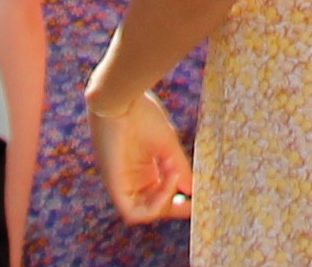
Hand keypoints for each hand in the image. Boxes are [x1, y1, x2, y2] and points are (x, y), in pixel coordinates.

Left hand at [89, 87, 193, 223]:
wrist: (121, 98)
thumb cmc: (143, 115)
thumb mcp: (167, 145)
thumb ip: (179, 168)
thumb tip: (193, 189)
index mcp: (144, 169)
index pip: (160, 195)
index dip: (178, 202)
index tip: (196, 201)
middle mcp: (132, 180)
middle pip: (154, 207)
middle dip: (174, 208)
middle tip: (192, 202)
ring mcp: (122, 184)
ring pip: (144, 212)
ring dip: (165, 202)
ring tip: (176, 175)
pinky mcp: (114, 185)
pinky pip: (133, 212)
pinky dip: (154, 206)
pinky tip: (168, 183)